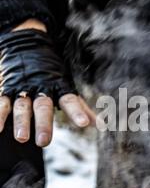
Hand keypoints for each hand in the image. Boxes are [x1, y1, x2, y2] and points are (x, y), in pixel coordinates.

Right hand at [0, 20, 94, 146]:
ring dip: (21, 122)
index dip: (77, 112)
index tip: (83, 124)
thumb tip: (101, 126)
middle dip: (44, 124)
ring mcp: (22, 88)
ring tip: (22, 138)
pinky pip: (1, 102)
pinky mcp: (6, 88)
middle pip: (43, 106)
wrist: (26, 45)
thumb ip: (81, 108)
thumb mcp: (67, 87)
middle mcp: (41, 88)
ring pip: (21, 105)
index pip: (70, 101)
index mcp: (59, 88)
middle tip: (44, 142)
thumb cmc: (51, 74)